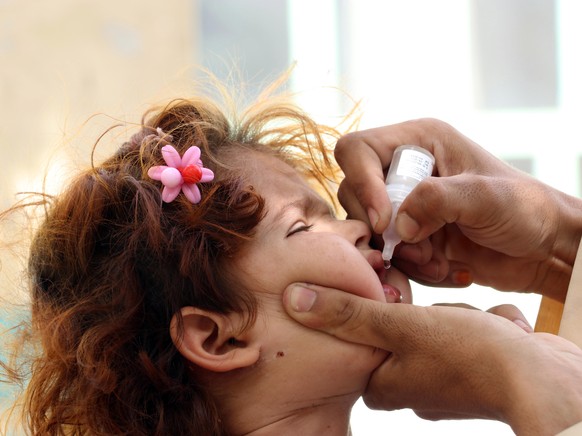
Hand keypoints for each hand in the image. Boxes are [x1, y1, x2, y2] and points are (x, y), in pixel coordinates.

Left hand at [283, 284, 581, 434]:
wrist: (546, 383)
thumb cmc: (470, 355)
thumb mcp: (401, 325)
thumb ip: (348, 312)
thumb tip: (294, 298)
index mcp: (382, 384)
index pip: (360, 335)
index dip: (376, 305)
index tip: (394, 294)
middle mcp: (410, 388)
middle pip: (400, 327)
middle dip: (425, 311)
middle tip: (441, 313)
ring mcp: (446, 382)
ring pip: (438, 324)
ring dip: (458, 315)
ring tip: (474, 326)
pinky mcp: (479, 371)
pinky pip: (469, 332)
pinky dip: (482, 325)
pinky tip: (497, 333)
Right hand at [335, 118, 581, 298]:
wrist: (546, 249)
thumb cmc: (525, 209)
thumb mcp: (484, 196)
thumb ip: (435, 200)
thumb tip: (394, 226)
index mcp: (418, 142)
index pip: (357, 151)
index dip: (362, 184)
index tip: (385, 221)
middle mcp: (404, 170)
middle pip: (353, 194)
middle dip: (383, 230)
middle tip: (419, 249)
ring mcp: (406, 206)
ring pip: (368, 231)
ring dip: (401, 255)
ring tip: (439, 263)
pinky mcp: (411, 237)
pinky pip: (389, 255)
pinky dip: (412, 270)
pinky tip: (446, 270)